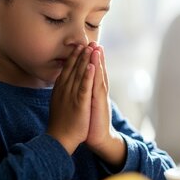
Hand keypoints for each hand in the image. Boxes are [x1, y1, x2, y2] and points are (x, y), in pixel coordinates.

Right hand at [47, 45, 94, 153]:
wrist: (60, 140)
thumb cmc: (61, 123)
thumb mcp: (58, 103)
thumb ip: (61, 92)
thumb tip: (61, 84)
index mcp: (60, 89)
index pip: (67, 69)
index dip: (73, 57)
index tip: (78, 46)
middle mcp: (64, 90)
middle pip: (73, 68)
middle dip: (81, 54)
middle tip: (86, 41)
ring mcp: (71, 96)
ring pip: (79, 74)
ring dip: (85, 60)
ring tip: (91, 47)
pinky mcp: (79, 104)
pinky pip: (84, 87)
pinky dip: (88, 76)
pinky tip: (92, 66)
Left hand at [85, 43, 125, 167]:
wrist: (99, 138)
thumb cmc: (90, 123)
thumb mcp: (86, 105)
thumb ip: (85, 94)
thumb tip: (81, 87)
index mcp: (94, 91)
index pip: (93, 72)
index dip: (92, 60)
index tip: (89, 47)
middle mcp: (98, 92)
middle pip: (97, 70)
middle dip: (96, 56)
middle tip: (94, 41)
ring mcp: (99, 97)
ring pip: (98, 75)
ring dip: (97, 61)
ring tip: (96, 47)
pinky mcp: (98, 103)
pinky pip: (95, 87)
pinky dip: (94, 75)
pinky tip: (93, 66)